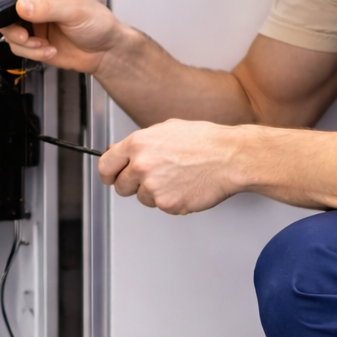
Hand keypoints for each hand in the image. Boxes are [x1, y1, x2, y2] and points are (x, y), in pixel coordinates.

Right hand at [0, 0, 122, 74]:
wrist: (105, 51)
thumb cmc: (98, 23)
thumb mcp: (74, 11)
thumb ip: (47, 8)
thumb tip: (23, 5)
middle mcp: (36, 2)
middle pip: (5, 5)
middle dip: (9, 22)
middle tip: (21, 32)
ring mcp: (33, 22)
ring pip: (9, 30)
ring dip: (23, 41)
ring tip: (41, 44)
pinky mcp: (33, 41)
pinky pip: (19, 47)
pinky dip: (31, 51)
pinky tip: (49, 50)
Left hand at [99, 120, 248, 213]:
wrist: (230, 158)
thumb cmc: (205, 142)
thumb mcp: (166, 129)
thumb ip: (139, 143)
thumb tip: (118, 150)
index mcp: (138, 144)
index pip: (106, 165)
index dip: (108, 173)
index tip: (111, 177)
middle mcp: (142, 165)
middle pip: (121, 186)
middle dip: (132, 185)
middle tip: (152, 178)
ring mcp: (154, 187)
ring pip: (142, 199)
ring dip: (155, 193)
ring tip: (177, 178)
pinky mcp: (168, 204)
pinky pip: (162, 207)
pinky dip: (172, 201)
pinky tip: (186, 186)